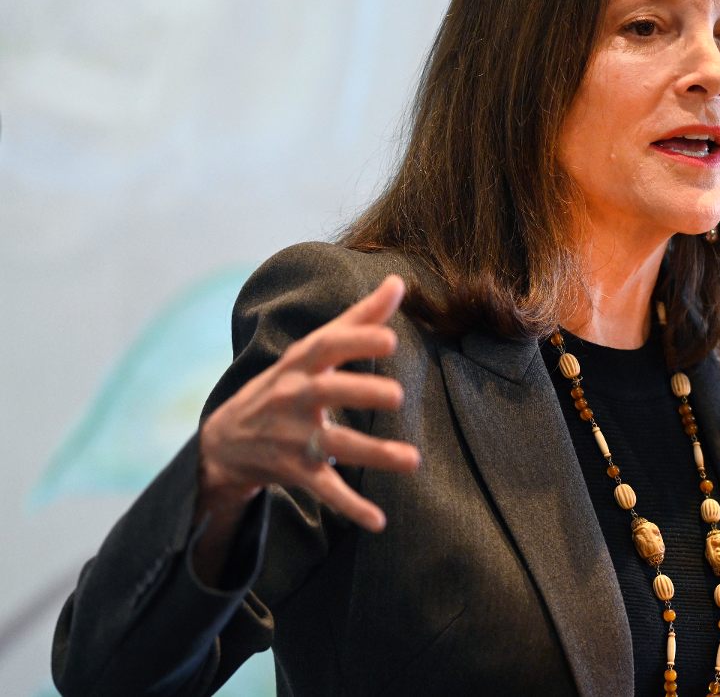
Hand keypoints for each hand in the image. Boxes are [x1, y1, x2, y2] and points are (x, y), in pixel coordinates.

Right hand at [198, 275, 420, 534]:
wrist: (224, 439)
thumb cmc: (286, 383)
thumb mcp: (312, 350)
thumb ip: (358, 318)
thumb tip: (398, 282)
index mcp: (301, 365)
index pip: (326, 346)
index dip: (356, 340)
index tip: (389, 337)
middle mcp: (294, 399)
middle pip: (326, 393)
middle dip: (359, 392)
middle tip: (398, 395)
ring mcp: (294, 438)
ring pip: (335, 446)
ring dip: (373, 454)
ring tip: (412, 461)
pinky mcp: (297, 472)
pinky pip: (326, 491)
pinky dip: (350, 507)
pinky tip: (378, 520)